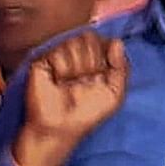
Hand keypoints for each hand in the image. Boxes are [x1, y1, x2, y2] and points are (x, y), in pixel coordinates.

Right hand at [13, 31, 127, 165]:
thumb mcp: (115, 95)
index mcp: (96, 60)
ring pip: (74, 42)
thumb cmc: (87, 115)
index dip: (107, 54)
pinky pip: (58, 52)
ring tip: (71, 83)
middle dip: (92, 61)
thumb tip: (117, 42)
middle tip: (85, 80)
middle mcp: (78, 55)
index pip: (105, 40)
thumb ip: (121, 67)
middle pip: (90, 37)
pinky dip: (62, 70)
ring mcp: (60, 56)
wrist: (62, 128)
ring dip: (77, 67)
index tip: (103, 74)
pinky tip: (58, 81)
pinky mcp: (43, 61)